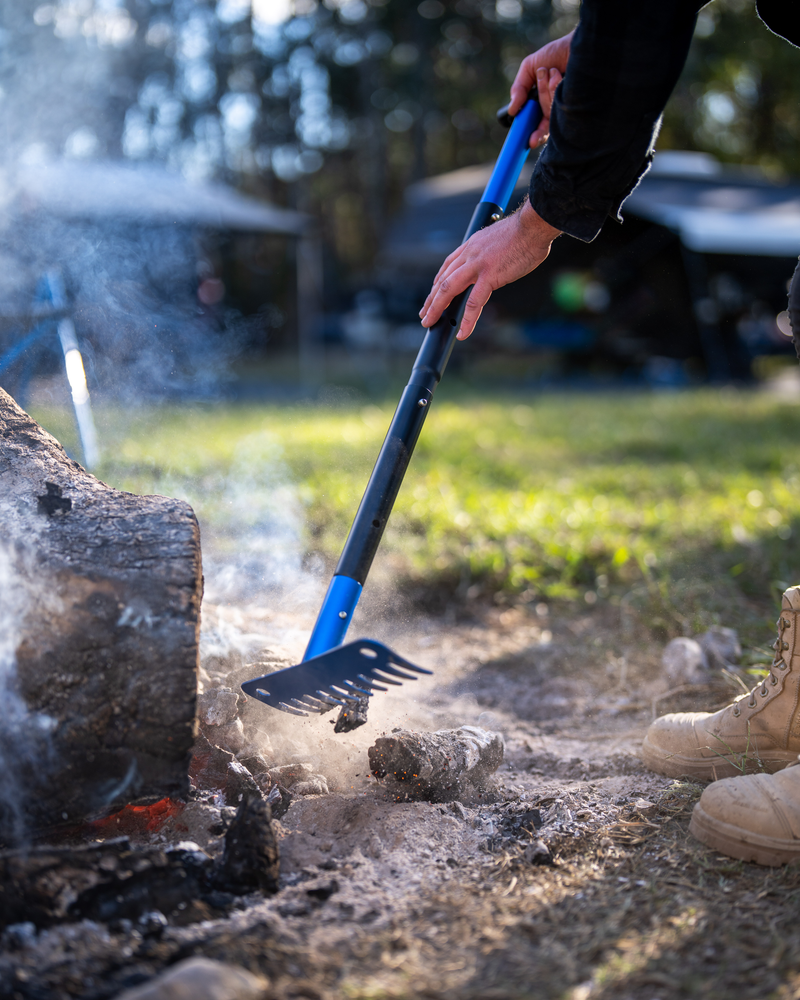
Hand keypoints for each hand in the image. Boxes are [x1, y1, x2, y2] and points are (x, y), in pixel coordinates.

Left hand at [419, 201, 560, 340]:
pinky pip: (475, 302)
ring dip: (436, 308)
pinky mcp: (489, 276)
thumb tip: (495, 262)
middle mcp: (469, 254)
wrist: (534, 226)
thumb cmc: (525, 233)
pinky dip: (468, 319)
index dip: (438, 281)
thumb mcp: (500, 240)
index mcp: (472, 245)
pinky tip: (462, 332)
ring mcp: (477, 265)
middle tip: (424, 314)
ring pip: (448, 289)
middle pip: (443, 279)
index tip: (433, 293)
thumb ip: (491, 253)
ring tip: (429, 323)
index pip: (448, 265)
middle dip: (431, 299)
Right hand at [509, 31, 573, 147]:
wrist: (579, 43)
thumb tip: (512, 110)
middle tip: (532, 139)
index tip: (528, 142)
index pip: (539, 127)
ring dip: (545, 93)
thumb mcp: (530, 67)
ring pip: (551, 115)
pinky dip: (554, 89)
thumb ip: (519, 88)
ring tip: (551, 72)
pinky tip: (557, 74)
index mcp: (546, 104)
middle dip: (539, 130)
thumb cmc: (557, 53)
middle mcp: (559, 109)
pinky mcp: (581, 105)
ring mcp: (570, 108)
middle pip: (545, 126)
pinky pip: (562, 108)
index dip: (533, 135)